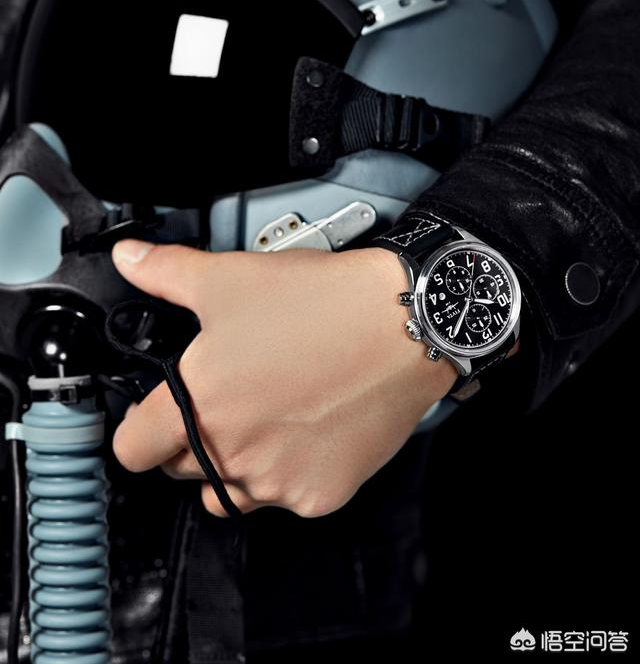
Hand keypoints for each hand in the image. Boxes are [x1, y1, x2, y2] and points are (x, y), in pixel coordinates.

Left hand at [110, 241, 462, 517]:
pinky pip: (285, 498)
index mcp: (197, 403)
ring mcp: (277, 479)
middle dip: (190, 438)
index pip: (131, 449)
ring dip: (235, 464)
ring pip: (231, 491)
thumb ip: (165, 272)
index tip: (153, 416)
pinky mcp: (319, 494)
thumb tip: (130, 259)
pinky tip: (306, 430)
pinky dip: (289, 473)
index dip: (138, 428)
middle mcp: (231, 451)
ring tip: (265, 416)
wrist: (403, 326)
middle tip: (225, 399)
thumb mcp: (230, 278)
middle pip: (180, 469)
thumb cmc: (321, 304)